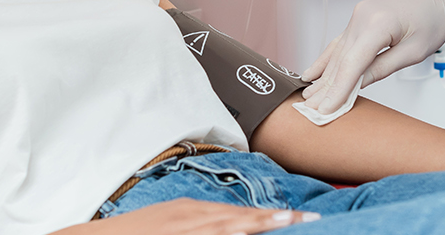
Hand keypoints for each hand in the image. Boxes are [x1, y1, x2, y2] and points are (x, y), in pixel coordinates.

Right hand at [55, 199, 320, 234]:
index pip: (240, 214)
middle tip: (308, 220)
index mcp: (194, 211)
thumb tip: (233, 226)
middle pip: (241, 219)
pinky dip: (227, 234)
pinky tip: (243, 234)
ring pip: (228, 228)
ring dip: (257, 225)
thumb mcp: (172, 219)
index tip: (298, 217)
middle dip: (275, 220)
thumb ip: (201, 222)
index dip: (270, 216)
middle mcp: (192, 217)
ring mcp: (185, 230)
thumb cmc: (137, 232)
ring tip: (285, 223)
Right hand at [300, 0, 444, 114]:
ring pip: (336, 53)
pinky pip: (339, 44)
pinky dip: (325, 60)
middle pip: (339, 60)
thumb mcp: (415, 50)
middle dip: (325, 88)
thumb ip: (383, 68)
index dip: (337, 90)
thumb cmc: (433, 14)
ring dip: (323, 77)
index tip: (326, 109)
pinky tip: (311, 73)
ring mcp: (357, 17)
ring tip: (308, 99)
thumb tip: (359, 84)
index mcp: (378, 24)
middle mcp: (362, 18)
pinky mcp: (358, 20)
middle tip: (311, 111)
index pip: (351, 64)